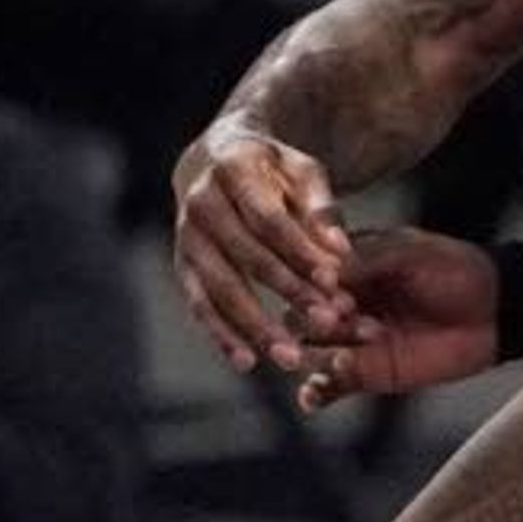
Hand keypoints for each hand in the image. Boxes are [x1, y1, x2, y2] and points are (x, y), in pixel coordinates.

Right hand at [170, 119, 352, 372]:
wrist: (213, 161)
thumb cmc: (271, 168)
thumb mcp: (300, 171)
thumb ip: (321, 209)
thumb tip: (340, 252)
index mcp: (233, 168)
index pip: (270, 219)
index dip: (300, 252)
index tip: (334, 282)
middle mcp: (201, 202)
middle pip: (247, 256)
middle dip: (288, 292)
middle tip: (325, 324)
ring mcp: (186, 235)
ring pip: (221, 287)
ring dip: (255, 325)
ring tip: (289, 357)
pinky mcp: (182, 264)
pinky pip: (199, 304)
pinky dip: (221, 334)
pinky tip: (247, 361)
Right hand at [285, 227, 500, 415]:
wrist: (494, 311)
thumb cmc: (456, 270)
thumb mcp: (413, 253)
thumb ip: (371, 258)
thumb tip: (326, 269)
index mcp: (349, 267)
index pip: (312, 276)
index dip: (316, 284)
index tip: (334, 289)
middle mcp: (343, 303)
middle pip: (305, 315)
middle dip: (315, 322)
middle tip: (338, 322)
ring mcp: (352, 341)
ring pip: (312, 351)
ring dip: (317, 356)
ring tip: (341, 359)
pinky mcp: (366, 373)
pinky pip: (330, 387)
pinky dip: (317, 393)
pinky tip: (316, 395)